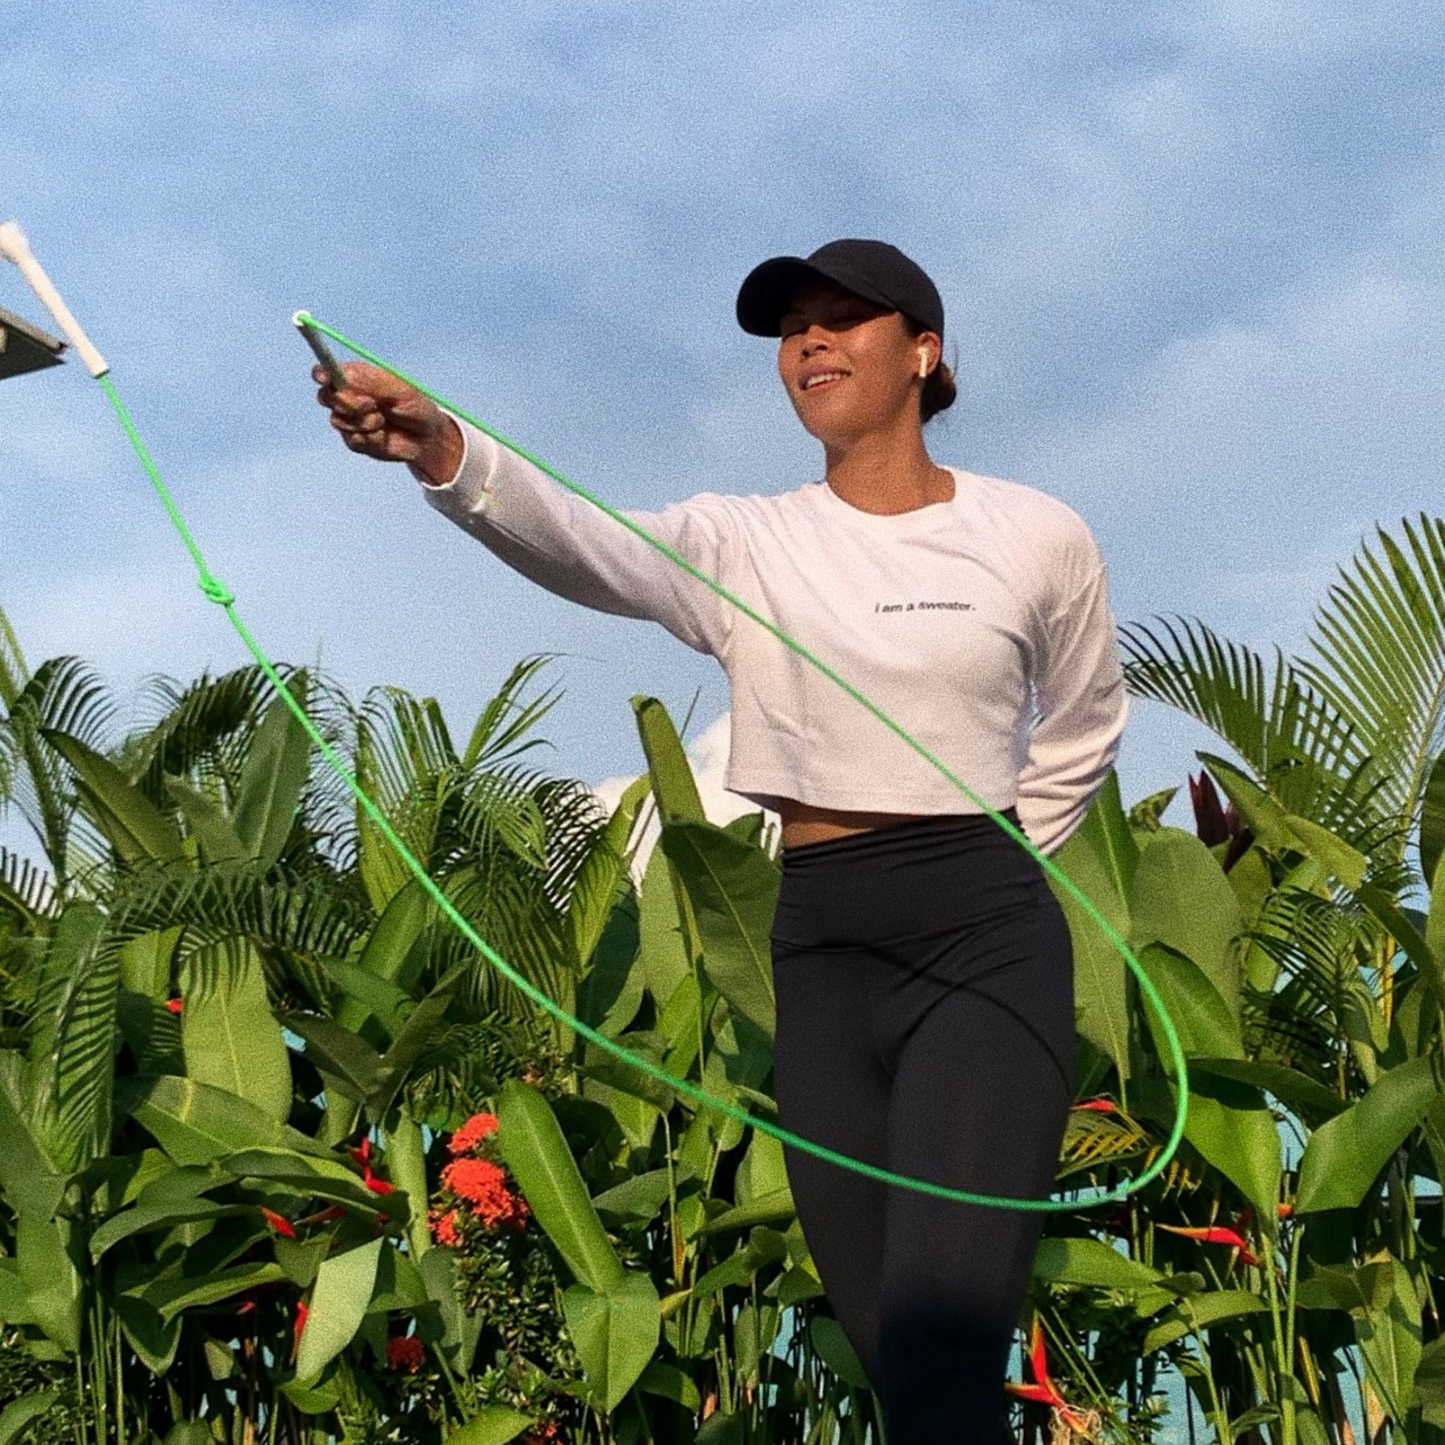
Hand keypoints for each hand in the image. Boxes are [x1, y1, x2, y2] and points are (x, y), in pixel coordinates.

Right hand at [314, 361, 462, 485]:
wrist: (427, 437)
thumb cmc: (415, 406)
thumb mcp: (399, 390)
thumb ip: (371, 383)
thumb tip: (343, 375)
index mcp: (355, 378)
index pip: (326, 373)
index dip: (321, 374)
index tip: (325, 378)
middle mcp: (347, 398)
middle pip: (325, 397)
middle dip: (348, 402)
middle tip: (372, 404)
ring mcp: (349, 420)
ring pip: (338, 420)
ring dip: (364, 421)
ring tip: (384, 421)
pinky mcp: (354, 441)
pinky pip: (352, 439)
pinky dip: (370, 438)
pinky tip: (384, 436)